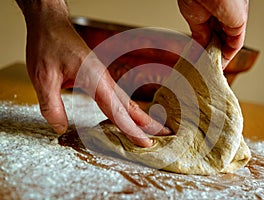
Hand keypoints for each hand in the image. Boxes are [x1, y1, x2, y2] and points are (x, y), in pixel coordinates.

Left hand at [18, 0, 169, 146]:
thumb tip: (61, 128)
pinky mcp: (98, 77)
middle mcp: (104, 79)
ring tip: (155, 127)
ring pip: (126, 101)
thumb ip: (52, 106)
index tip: (145, 143)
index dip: (132, 129)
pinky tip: (129, 114)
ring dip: (141, 116)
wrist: (50, 24)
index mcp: (95, 79)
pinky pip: (117, 97)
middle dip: (149, 122)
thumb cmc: (48, 45)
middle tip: (167, 133)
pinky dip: (128, 109)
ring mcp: (103, 77)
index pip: (117, 111)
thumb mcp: (43, 77)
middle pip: (130, 105)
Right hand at [178, 0, 248, 67]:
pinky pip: (235, 43)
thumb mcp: (194, 19)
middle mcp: (227, 13)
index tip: (203, 59)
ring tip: (211, 69)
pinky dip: (228, 56)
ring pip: (229, 42)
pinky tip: (219, 65)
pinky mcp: (239, 23)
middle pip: (222, 38)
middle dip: (214, 53)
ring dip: (221, 57)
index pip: (214, 32)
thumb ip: (200, 35)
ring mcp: (234, 18)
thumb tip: (200, 47)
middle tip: (206, 66)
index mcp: (215, 9)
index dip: (209, 46)